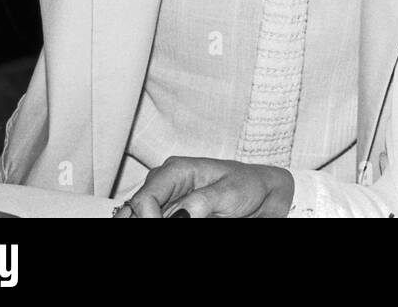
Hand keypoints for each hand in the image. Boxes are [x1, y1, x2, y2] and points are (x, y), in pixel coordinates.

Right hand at [116, 157, 294, 218]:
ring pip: (138, 216)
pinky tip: (163, 221)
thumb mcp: (230, 192)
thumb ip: (203, 202)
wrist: (262, 193)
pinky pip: (152, 218)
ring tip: (169, 221)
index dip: (148, 219)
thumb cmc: (248, 185)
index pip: (145, 198)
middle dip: (143, 221)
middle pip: (136, 210)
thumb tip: (180, 214)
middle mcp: (164, 183)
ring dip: (146, 221)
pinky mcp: (169, 212)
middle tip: (166, 226)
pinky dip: (154, 221)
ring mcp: (164, 199)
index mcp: (176, 170)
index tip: (162, 227)